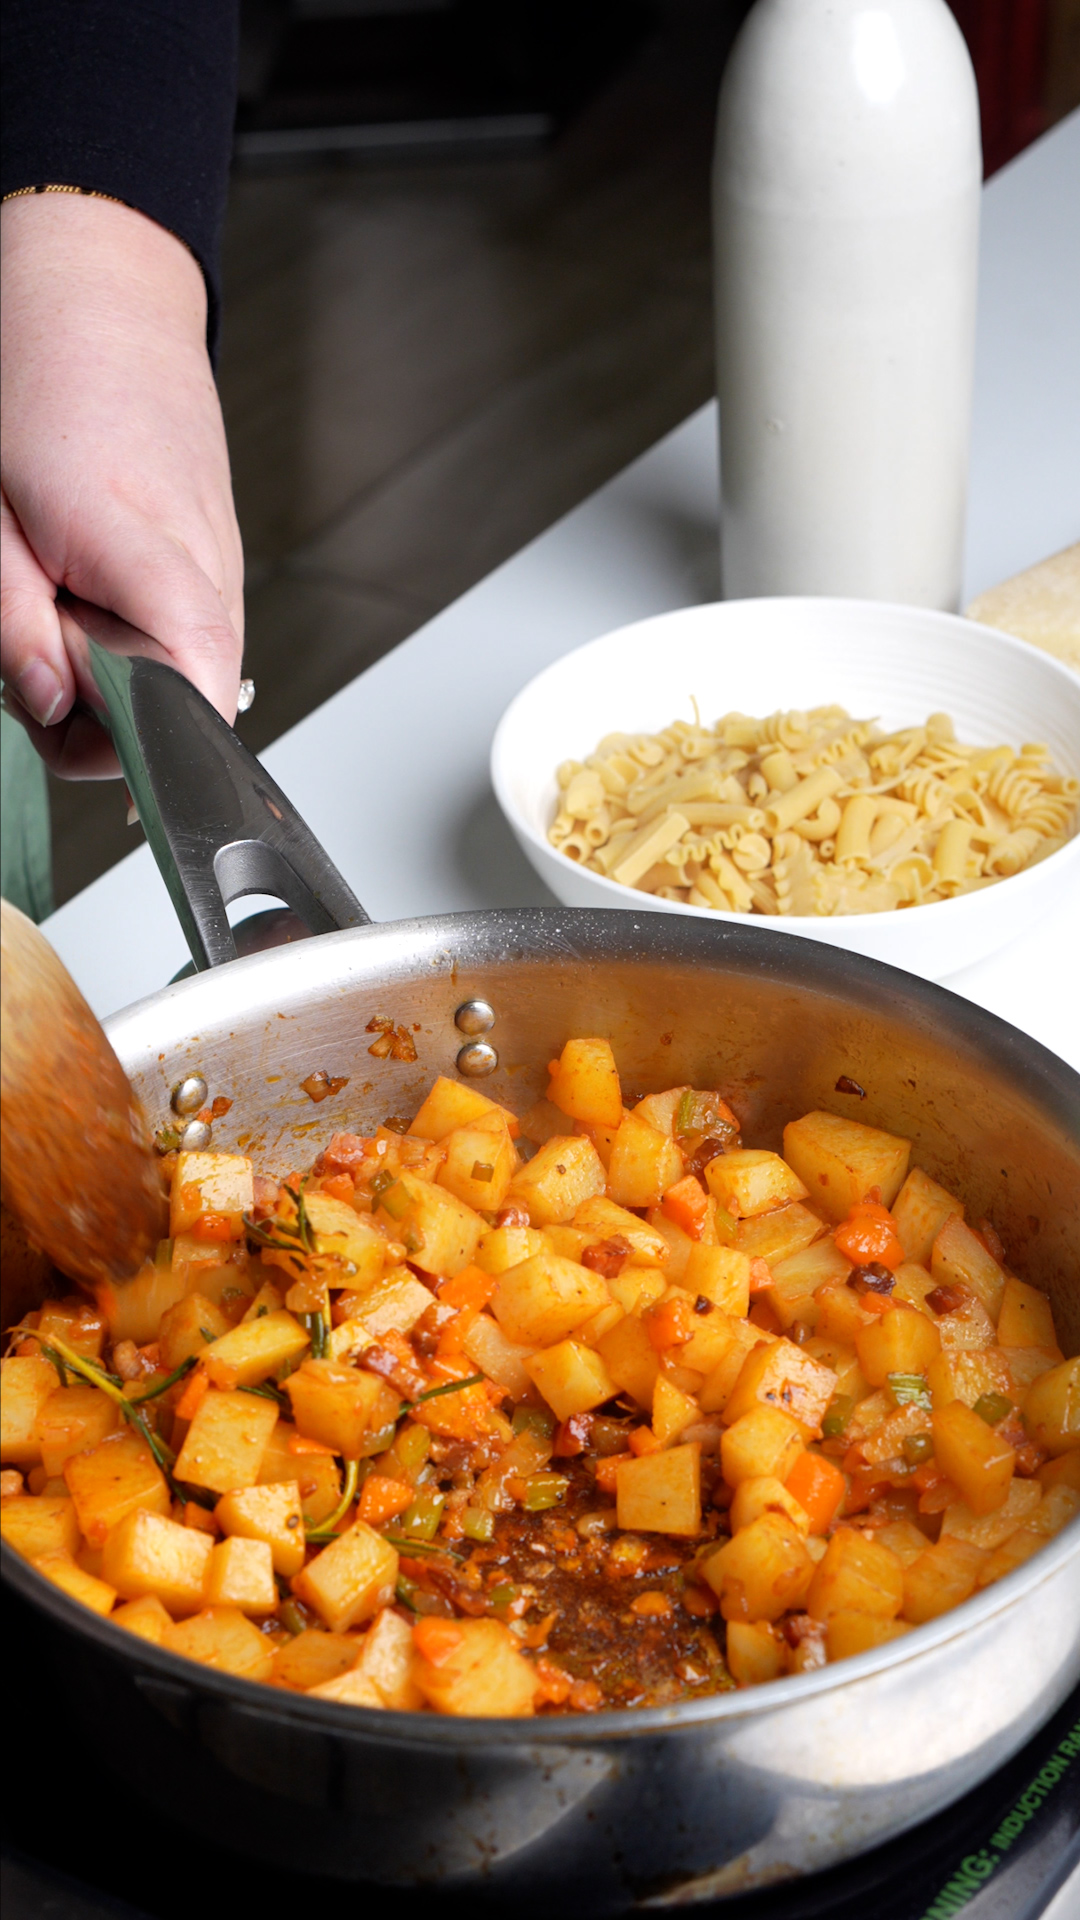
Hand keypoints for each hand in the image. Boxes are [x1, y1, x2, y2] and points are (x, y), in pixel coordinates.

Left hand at [0, 193, 243, 777]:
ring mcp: (224, 567)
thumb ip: (16, 623)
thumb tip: (49, 707)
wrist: (98, 283)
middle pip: (179, 711)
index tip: (68, 726)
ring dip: (108, 670)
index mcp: (151, 553)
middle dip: (95, 713)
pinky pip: (179, 640)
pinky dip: (127, 637)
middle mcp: (210, 569)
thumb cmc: (35, 374)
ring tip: (56, 591)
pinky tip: (87, 582)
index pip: (192, 696)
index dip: (137, 746)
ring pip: (177, 679)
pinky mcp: (217, 563)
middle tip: (27, 635)